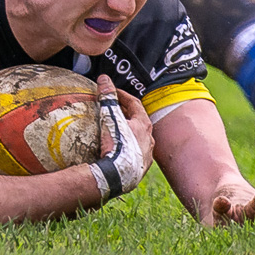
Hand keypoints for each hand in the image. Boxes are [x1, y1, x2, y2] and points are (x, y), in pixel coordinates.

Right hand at [90, 75, 151, 199]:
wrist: (118, 176)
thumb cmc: (116, 145)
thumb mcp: (110, 118)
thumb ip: (108, 97)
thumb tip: (104, 78)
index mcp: (143, 124)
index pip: (134, 104)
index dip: (123, 96)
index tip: (113, 92)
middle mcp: (150, 139)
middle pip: (139, 121)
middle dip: (127, 114)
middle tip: (114, 109)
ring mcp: (147, 155)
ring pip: (140, 138)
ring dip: (130, 132)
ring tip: (117, 130)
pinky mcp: (142, 168)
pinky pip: (137, 154)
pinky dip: (130, 148)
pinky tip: (121, 151)